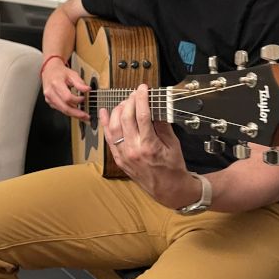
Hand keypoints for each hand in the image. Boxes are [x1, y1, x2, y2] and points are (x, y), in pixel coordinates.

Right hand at [42, 59, 89, 119]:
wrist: (49, 70)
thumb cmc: (60, 72)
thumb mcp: (72, 74)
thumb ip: (79, 82)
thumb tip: (87, 89)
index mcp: (56, 83)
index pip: (67, 97)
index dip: (77, 100)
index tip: (83, 98)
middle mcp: (50, 92)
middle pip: (64, 107)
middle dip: (76, 113)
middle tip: (85, 116)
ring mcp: (49, 98)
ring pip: (62, 110)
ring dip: (73, 114)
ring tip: (82, 116)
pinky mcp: (50, 102)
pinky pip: (60, 109)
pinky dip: (68, 111)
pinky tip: (75, 112)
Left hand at [99, 84, 200, 207]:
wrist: (168, 189)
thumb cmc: (173, 167)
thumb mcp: (173, 144)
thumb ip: (162, 124)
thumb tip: (155, 106)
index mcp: (149, 146)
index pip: (142, 116)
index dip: (141, 99)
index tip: (143, 89)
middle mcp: (133, 150)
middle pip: (126, 118)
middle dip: (130, 102)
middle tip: (135, 94)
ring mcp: (123, 156)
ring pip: (114, 126)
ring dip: (118, 110)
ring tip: (125, 102)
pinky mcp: (119, 159)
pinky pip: (108, 138)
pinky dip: (105, 124)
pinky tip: (105, 112)